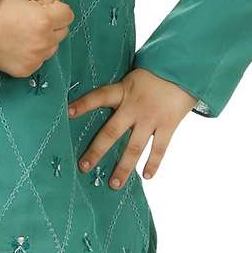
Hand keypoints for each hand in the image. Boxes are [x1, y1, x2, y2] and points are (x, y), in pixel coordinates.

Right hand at [0, 0, 74, 77]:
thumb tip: (58, 2)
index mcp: (44, 20)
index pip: (68, 15)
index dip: (57, 10)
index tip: (43, 10)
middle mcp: (43, 41)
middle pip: (62, 32)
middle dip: (52, 25)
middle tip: (31, 21)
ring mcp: (35, 58)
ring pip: (52, 47)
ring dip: (44, 40)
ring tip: (23, 34)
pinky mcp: (27, 70)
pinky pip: (40, 60)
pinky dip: (33, 54)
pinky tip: (18, 46)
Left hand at [67, 68, 197, 186]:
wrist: (184, 69)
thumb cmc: (154, 75)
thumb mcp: (132, 78)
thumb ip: (119, 93)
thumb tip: (101, 107)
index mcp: (123, 91)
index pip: (98, 97)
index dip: (83, 104)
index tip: (67, 112)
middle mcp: (134, 107)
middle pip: (111, 132)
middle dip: (97, 151)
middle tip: (84, 167)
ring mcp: (151, 118)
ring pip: (134, 147)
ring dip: (124, 167)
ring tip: (114, 184)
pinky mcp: (168, 124)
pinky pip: (159, 148)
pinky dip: (153, 163)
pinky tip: (146, 176)